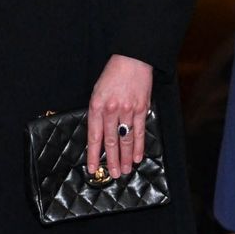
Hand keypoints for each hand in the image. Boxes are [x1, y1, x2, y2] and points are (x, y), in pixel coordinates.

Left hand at [87, 54, 152, 178]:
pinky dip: (138, 146)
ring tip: (124, 170)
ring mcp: (128, 110)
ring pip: (125, 139)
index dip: (94, 154)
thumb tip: (99, 134)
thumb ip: (97, 112)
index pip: (94, 136)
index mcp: (97, 106)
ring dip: (125, 157)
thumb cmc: (113, 75)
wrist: (132, 59)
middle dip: (111, 160)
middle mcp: (111, 110)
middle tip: (112, 174)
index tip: (93, 168)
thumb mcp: (98, 91)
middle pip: (110, 141)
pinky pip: (140, 131)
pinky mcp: (142, 108)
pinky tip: (136, 157)